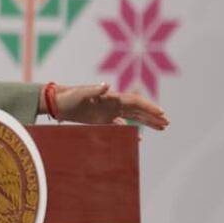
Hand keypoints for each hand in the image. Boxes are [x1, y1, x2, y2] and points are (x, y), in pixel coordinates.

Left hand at [51, 83, 168, 130]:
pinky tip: (138, 137)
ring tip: (161, 128)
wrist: (55, 102)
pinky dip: (130, 130)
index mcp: (111, 97)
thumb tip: (107, 85)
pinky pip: (120, 124)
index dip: (149, 107)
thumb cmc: (67, 97)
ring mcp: (108, 111)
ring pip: (133, 116)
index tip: (161, 114)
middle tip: (167, 124)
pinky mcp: (101, 118)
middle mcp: (112, 103)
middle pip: (138, 109)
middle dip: (153, 116)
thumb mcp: (80, 93)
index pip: (135, 102)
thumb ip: (94, 90)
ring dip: (147, 121)